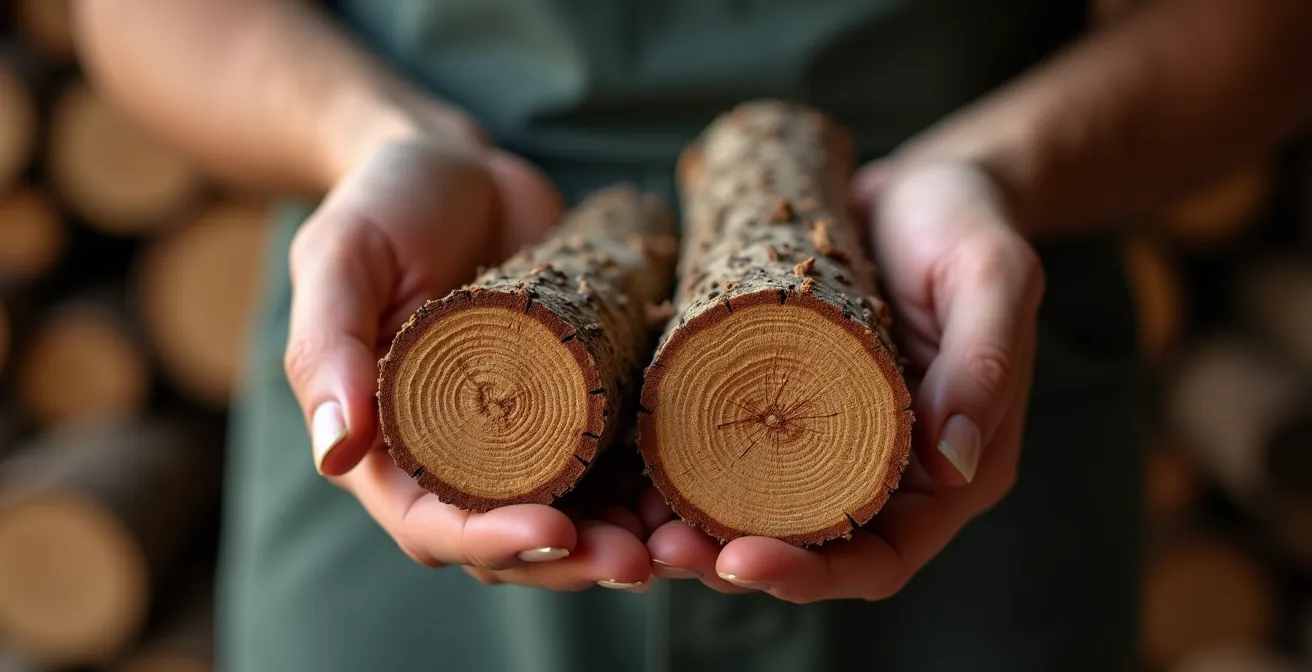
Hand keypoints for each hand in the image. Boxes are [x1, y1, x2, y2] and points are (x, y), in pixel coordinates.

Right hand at [283, 124, 650, 590]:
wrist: (461, 166)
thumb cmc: (385, 204)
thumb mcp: (341, 259)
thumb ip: (329, 350)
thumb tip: (334, 455)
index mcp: (390, 449)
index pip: (435, 525)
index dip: (492, 541)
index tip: (555, 532)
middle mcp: (461, 462)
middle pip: (517, 540)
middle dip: (578, 560)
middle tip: (642, 560)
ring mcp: (528, 440)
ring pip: (580, 518)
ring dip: (631, 540)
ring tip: (688, 543)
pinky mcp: (583, 407)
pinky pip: (620, 465)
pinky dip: (658, 488)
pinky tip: (704, 489)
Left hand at [645, 161, 1044, 600]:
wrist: (915, 185)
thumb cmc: (964, 223)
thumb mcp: (992, 274)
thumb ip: (984, 361)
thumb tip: (953, 462)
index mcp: (952, 471)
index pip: (882, 556)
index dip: (815, 574)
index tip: (741, 561)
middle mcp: (888, 473)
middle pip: (810, 550)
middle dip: (734, 560)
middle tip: (662, 552)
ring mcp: (830, 443)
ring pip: (762, 513)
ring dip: (699, 528)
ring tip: (634, 525)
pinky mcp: (785, 405)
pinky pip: (734, 454)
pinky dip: (686, 471)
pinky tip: (636, 464)